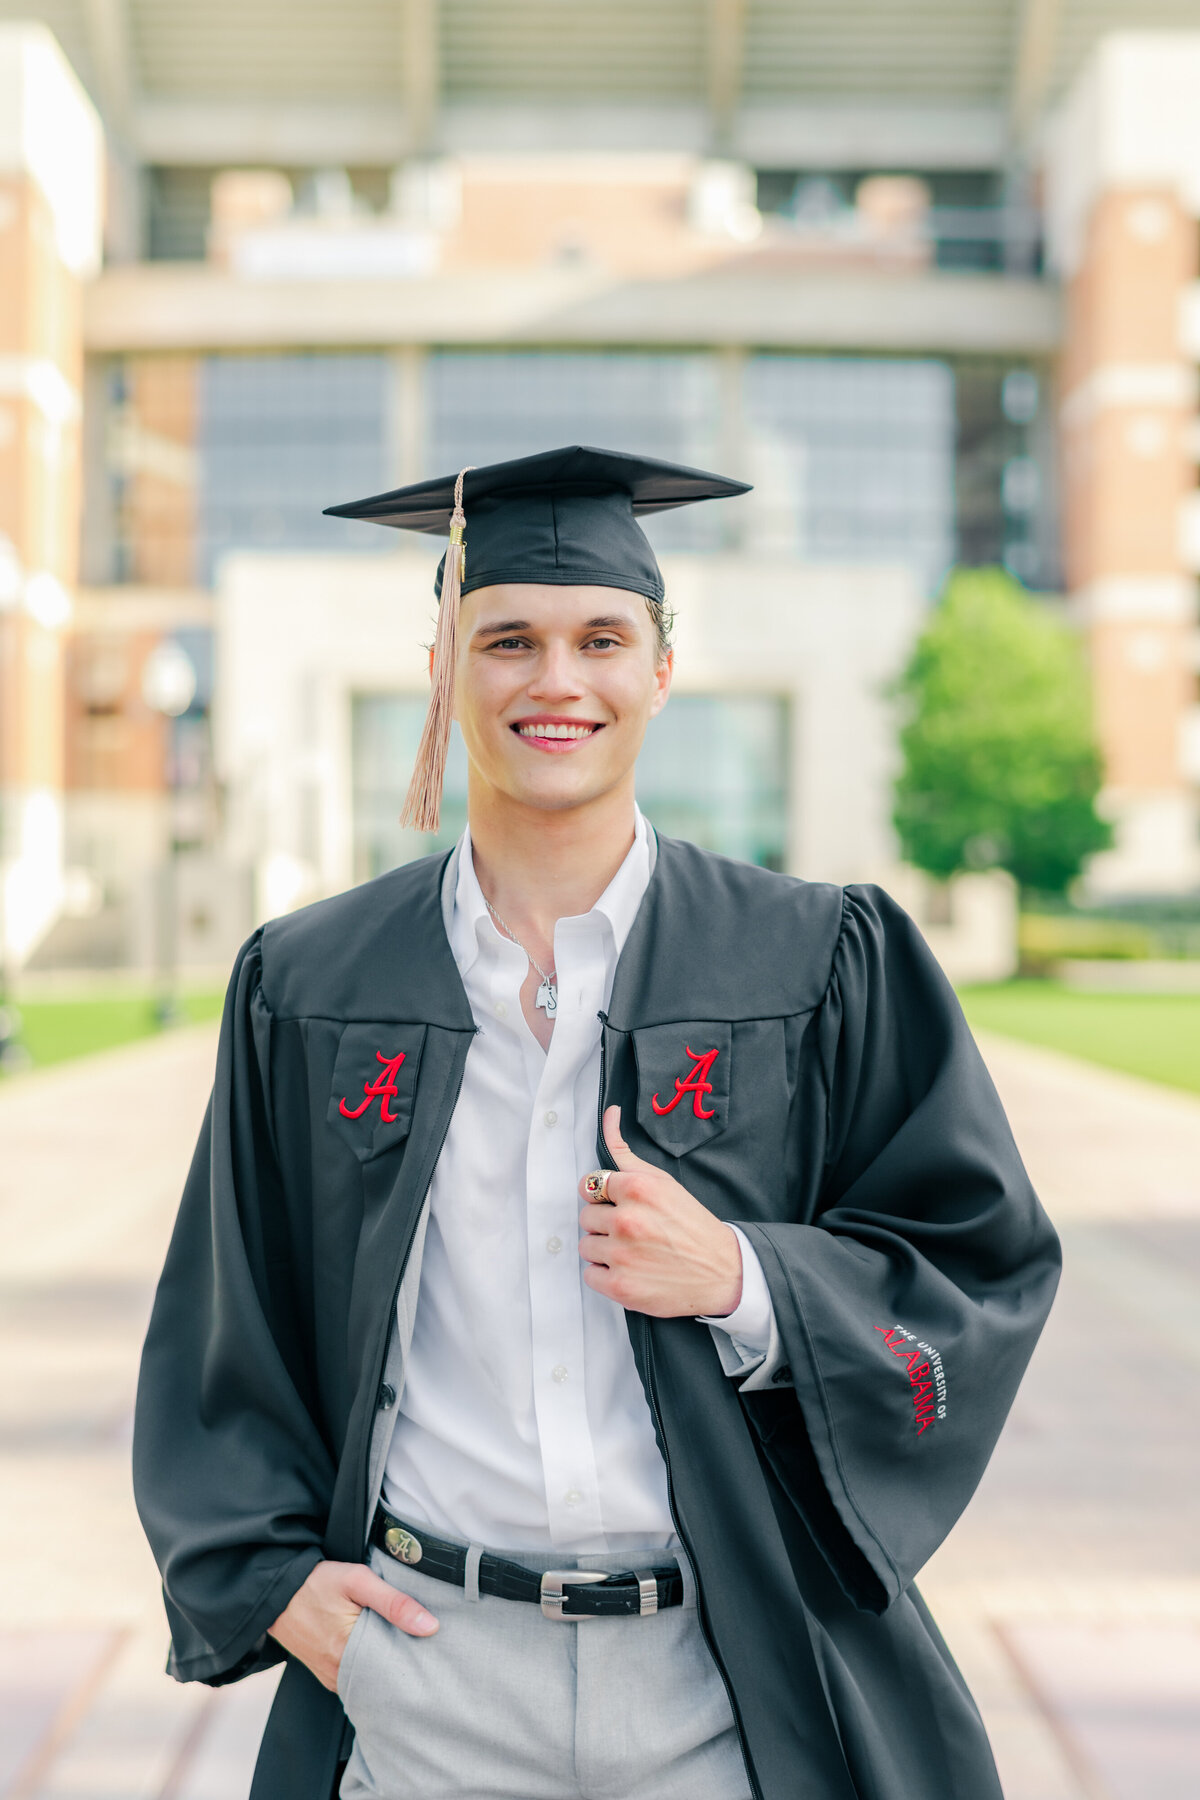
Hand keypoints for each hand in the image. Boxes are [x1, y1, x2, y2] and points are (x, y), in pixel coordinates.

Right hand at [267, 1558, 437, 1691]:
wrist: (275, 1591)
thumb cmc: (317, 1583)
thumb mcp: (357, 1580)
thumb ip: (394, 1603)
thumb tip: (431, 1627)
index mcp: (348, 1654)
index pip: (396, 1671)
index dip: (417, 1660)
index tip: (435, 1650)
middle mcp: (339, 1674)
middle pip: (384, 1678)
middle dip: (403, 1665)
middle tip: (425, 1649)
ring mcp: (331, 1677)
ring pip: (370, 1679)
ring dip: (386, 1665)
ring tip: (405, 1647)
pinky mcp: (326, 1674)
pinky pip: (356, 1677)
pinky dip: (370, 1666)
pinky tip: (381, 1650)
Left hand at [577, 1106, 742, 1318]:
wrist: (722, 1272)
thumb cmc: (691, 1224)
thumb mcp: (662, 1181)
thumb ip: (626, 1152)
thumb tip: (609, 1113)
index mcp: (637, 1188)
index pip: (590, 1185)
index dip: (605, 1198)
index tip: (622, 1207)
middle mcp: (627, 1219)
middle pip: (585, 1217)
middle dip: (605, 1224)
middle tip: (633, 1231)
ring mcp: (622, 1255)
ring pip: (586, 1246)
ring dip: (604, 1250)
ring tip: (633, 1251)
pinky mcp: (620, 1286)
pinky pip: (590, 1275)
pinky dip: (606, 1275)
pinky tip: (630, 1270)